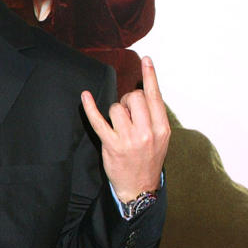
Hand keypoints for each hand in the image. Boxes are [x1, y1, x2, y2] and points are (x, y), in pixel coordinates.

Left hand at [81, 56, 169, 202]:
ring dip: (116, 112)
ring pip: (117, 108)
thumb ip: (154, 117)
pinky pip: (98, 121)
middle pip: (134, 97)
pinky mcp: (112, 145)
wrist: (139, 187)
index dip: (150, 76)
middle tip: (128, 111)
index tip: (146, 60)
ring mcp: (128, 139)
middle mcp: (146, 132)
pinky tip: (85, 96)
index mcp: (161, 128)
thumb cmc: (149, 160)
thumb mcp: (161, 139)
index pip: (155, 96)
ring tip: (119, 126)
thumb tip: (141, 93)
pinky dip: (90, 107)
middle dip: (129, 99)